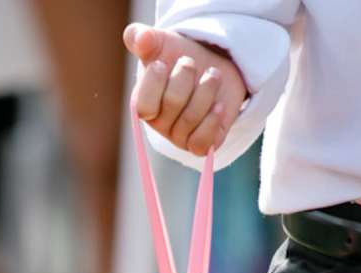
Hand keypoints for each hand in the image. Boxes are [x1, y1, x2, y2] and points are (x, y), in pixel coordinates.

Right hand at [125, 24, 245, 157]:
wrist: (212, 66)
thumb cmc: (180, 57)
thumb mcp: (160, 42)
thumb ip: (143, 38)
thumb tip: (141, 38)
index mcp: (143, 103)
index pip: (143, 106)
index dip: (156, 81)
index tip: (164, 63)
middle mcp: (159, 124)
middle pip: (172, 104)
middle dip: (186, 76)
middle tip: (191, 63)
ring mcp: (179, 137)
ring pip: (191, 119)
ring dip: (206, 90)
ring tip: (212, 75)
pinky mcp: (200, 145)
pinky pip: (202, 144)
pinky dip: (212, 121)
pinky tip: (219, 105)